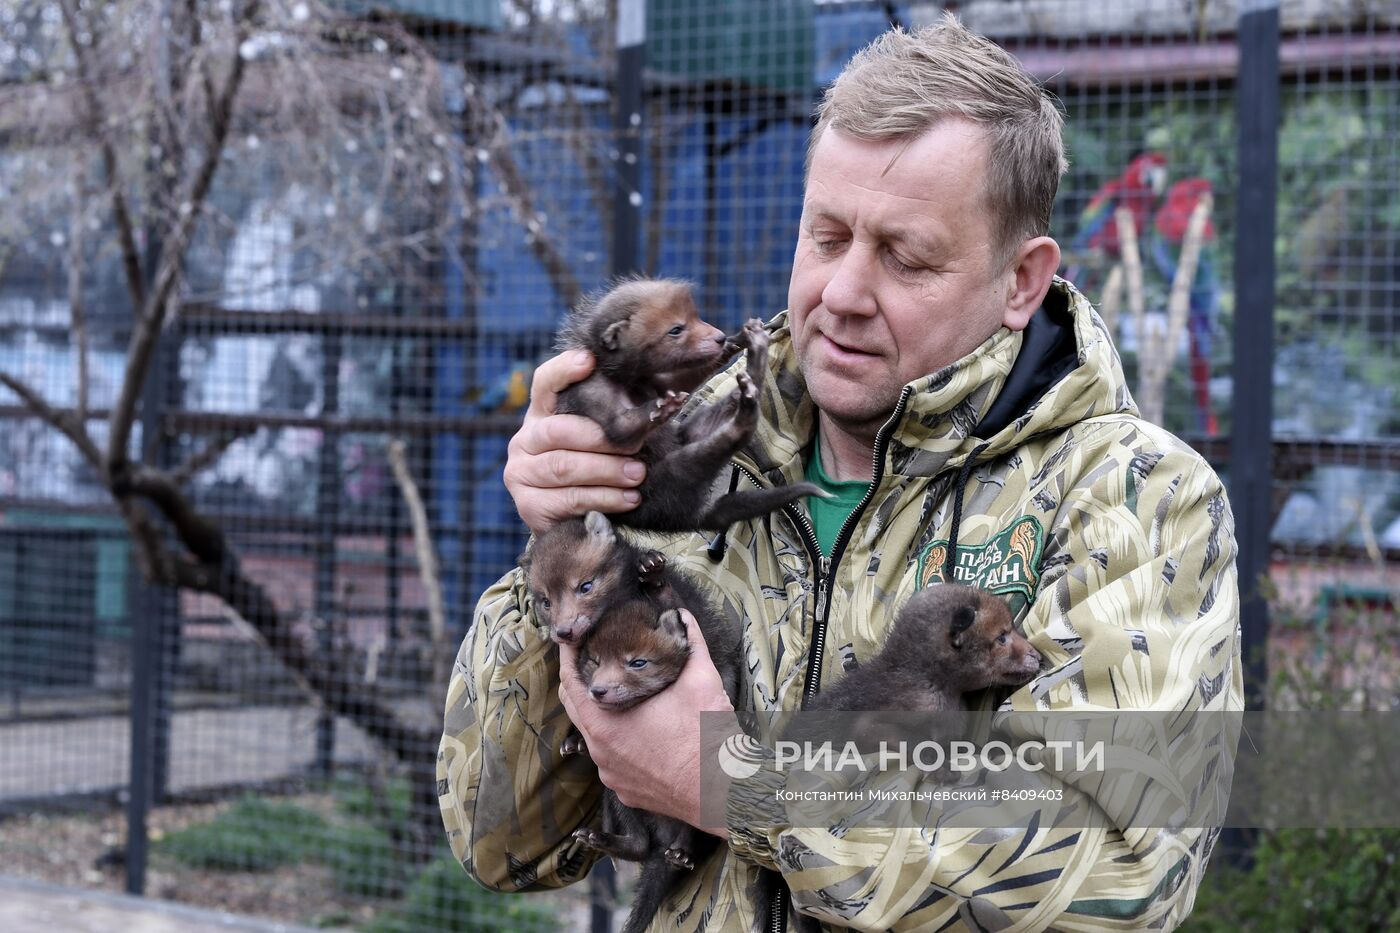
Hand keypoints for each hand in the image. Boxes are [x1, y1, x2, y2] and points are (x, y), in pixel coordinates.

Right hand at [503, 349, 646, 534]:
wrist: (573, 517)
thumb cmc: (597, 464)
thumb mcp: (604, 434)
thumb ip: (619, 412)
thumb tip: (667, 388)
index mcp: (542, 413)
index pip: (545, 382)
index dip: (564, 370)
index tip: (589, 361)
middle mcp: (525, 439)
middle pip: (560, 430)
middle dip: (603, 439)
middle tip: (637, 446)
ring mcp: (521, 473)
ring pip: (564, 466)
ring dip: (607, 471)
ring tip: (638, 474)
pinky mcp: (529, 505)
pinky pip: (568, 499)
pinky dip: (603, 498)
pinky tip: (629, 499)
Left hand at [559, 609, 736, 835]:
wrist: (723, 790)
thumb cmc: (707, 737)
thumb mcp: (701, 679)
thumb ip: (690, 642)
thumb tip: (683, 616)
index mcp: (604, 723)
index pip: (570, 682)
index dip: (568, 656)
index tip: (573, 638)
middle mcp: (600, 752)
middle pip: (575, 708)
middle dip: (581, 681)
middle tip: (592, 658)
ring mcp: (612, 775)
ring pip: (595, 736)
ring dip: (601, 713)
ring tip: (619, 692)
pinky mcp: (627, 791)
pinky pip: (614, 760)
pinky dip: (620, 740)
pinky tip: (640, 729)